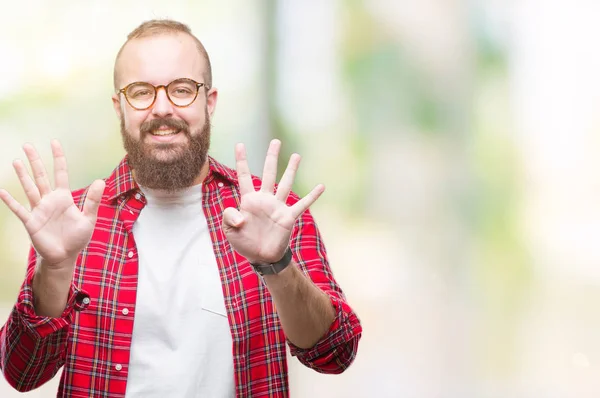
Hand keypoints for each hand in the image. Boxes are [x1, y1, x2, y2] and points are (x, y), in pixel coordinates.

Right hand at [0, 140, 104, 268]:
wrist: (64, 256)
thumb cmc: (76, 238)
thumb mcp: (88, 219)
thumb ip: (92, 200)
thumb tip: (101, 181)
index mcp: (64, 198)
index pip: (60, 173)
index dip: (58, 158)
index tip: (54, 143)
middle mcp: (49, 200)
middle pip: (41, 176)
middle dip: (34, 161)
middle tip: (27, 145)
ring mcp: (39, 210)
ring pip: (29, 188)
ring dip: (22, 175)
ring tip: (15, 161)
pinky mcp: (31, 222)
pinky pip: (19, 210)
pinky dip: (10, 201)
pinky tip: (2, 191)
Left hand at [222, 139, 323, 263]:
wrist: (261, 257)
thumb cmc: (244, 242)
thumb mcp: (229, 230)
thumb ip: (229, 217)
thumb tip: (241, 215)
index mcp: (248, 200)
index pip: (244, 176)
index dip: (242, 161)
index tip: (240, 144)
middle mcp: (265, 199)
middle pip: (269, 173)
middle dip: (272, 157)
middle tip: (276, 141)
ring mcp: (278, 207)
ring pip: (286, 183)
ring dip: (291, 170)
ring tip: (296, 155)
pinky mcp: (288, 217)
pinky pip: (302, 205)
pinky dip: (312, 196)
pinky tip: (321, 186)